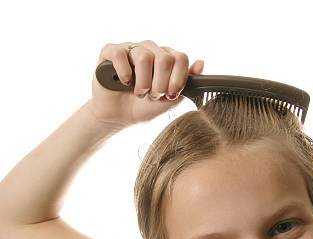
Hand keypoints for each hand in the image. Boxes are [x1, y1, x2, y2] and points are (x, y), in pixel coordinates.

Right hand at [88, 40, 203, 128]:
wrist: (119, 116)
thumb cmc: (145, 106)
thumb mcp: (171, 98)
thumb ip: (187, 82)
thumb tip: (201, 63)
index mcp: (166, 57)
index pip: (180, 58)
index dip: (177, 79)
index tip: (170, 94)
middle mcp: (150, 49)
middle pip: (164, 58)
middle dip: (160, 84)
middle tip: (153, 95)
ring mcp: (130, 48)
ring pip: (144, 57)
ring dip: (143, 82)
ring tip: (139, 92)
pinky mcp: (111, 52)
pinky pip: (120, 55)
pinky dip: (124, 74)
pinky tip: (124, 83)